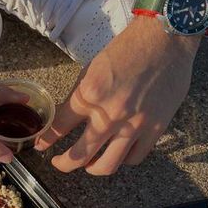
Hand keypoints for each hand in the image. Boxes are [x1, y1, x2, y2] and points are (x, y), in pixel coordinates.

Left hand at [36, 17, 198, 173]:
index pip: (59, 128)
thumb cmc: (128, 48)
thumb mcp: (93, 69)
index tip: (42, 146)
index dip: (47, 140)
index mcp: (89, 95)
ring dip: (93, 169)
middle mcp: (110, 114)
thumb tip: (65, 119)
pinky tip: (118, 152)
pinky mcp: (155, 129)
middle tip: (60, 163)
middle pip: (80, 156)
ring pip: (107, 165)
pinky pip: (134, 158)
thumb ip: (79, 97)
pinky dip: (123, 159)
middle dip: (64, 164)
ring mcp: (134, 125)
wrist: (165, 38)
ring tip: (90, 165)